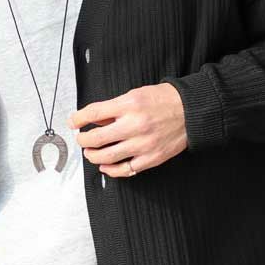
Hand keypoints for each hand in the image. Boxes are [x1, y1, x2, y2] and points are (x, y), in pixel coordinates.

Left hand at [67, 82, 187, 176]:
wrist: (191, 111)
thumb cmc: (164, 100)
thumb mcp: (136, 94)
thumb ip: (115, 108)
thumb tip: (94, 119)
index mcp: (129, 105)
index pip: (94, 113)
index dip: (78, 119)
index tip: (73, 122)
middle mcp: (134, 125)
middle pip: (96, 138)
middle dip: (83, 139)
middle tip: (81, 138)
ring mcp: (143, 144)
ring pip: (107, 156)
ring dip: (93, 155)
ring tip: (90, 152)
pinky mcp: (151, 158)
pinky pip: (125, 169)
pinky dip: (111, 170)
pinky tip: (105, 165)